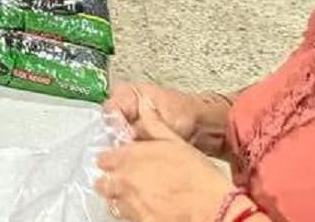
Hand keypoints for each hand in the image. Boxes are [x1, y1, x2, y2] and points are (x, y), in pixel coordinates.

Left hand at [94, 90, 233, 221]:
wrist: (212, 208)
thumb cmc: (197, 176)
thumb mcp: (176, 142)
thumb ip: (154, 123)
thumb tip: (145, 104)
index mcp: (129, 158)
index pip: (104, 159)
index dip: (111, 160)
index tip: (120, 161)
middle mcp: (124, 182)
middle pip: (102, 183)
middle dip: (111, 181)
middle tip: (127, 181)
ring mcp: (129, 205)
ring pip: (113, 203)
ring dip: (121, 199)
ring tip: (138, 197)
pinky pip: (127, 218)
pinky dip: (134, 214)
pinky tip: (148, 210)